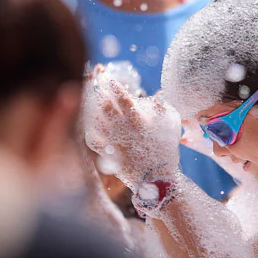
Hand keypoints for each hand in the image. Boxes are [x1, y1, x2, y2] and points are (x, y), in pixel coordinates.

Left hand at [83, 65, 181, 187]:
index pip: (121, 96)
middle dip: (98, 89)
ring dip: (90, 105)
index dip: (113, 84)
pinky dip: (87, 126)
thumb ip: (163, 107)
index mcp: (139, 118)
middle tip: (94, 82)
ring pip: (95, 118)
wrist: (157, 178)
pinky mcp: (107, 153)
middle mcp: (123, 128)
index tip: (109, 78)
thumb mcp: (171, 125)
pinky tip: (86, 119)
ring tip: (88, 96)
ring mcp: (113, 140)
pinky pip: (91, 137)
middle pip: (105, 104)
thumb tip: (159, 93)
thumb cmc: (167, 149)